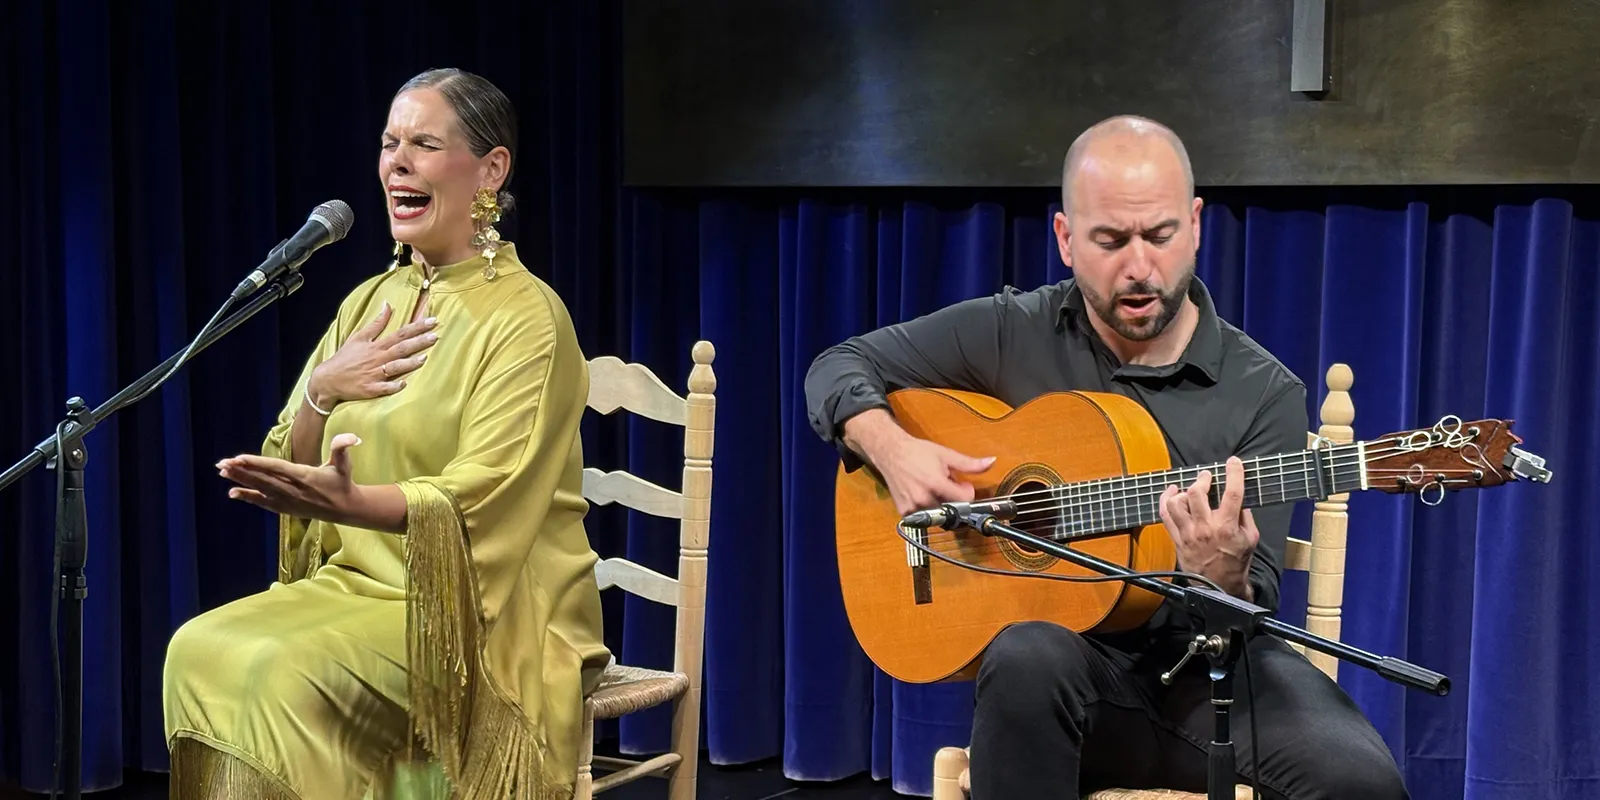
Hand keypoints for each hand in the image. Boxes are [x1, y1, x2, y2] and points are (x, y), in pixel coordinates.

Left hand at [219, 433, 365, 525]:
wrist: (344, 509)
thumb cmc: (342, 482)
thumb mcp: (345, 464)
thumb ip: (343, 448)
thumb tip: (352, 437)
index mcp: (303, 476)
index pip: (276, 468)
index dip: (256, 463)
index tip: (239, 458)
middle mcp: (291, 490)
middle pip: (262, 478)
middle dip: (241, 470)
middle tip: (222, 463)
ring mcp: (286, 500)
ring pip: (259, 488)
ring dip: (240, 480)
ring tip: (222, 472)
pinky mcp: (284, 507)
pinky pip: (262, 501)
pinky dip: (247, 497)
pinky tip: (232, 492)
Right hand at [307, 302, 437, 408]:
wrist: (327, 379)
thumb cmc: (345, 358)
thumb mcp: (358, 337)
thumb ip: (376, 323)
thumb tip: (387, 304)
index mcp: (376, 346)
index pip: (400, 333)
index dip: (417, 327)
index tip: (433, 321)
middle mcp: (377, 359)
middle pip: (401, 348)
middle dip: (418, 342)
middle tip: (435, 336)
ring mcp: (374, 374)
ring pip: (395, 367)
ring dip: (409, 363)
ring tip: (424, 358)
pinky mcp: (370, 389)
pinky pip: (384, 388)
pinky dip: (393, 386)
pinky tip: (404, 384)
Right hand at [872, 433, 996, 515]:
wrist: (891, 453)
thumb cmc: (917, 452)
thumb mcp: (946, 455)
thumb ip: (970, 464)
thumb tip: (992, 462)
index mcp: (936, 484)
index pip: (964, 501)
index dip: (967, 493)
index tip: (962, 485)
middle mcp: (924, 498)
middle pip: (952, 509)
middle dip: (954, 499)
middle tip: (946, 485)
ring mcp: (913, 507)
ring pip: (939, 515)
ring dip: (941, 504)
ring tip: (934, 489)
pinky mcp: (905, 512)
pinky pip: (925, 516)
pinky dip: (928, 508)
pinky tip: (923, 494)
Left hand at [1157, 456, 1257, 598]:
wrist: (1219, 588)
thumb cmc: (1236, 563)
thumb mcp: (1251, 539)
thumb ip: (1245, 516)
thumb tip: (1238, 498)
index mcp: (1227, 527)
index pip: (1232, 493)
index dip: (1234, 473)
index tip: (1234, 462)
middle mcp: (1205, 528)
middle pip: (1197, 493)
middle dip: (1202, 479)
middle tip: (1207, 476)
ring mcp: (1188, 533)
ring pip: (1177, 503)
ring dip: (1183, 491)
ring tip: (1190, 488)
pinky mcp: (1177, 539)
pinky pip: (1164, 515)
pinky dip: (1165, 500)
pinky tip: (1171, 493)